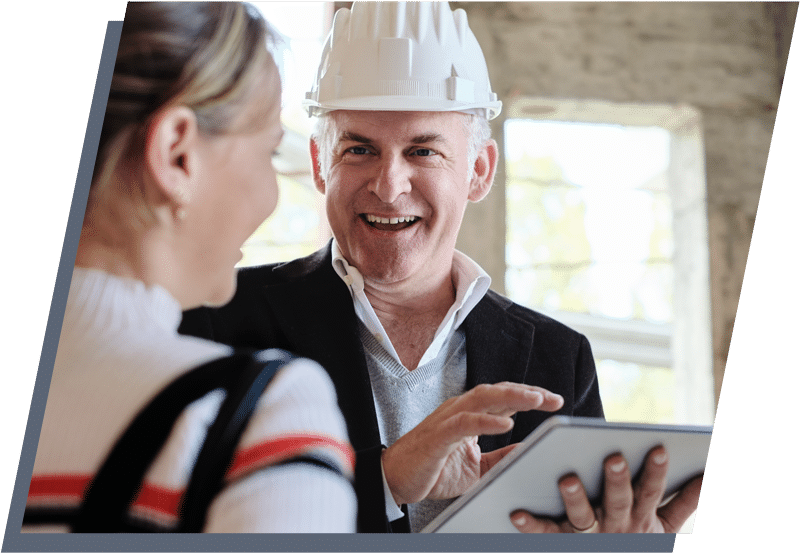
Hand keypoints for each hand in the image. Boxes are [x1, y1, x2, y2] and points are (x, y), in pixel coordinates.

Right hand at [381, 382, 563, 505]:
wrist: (396, 480)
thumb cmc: (432, 469)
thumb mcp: (476, 466)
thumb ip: (500, 457)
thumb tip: (527, 449)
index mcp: (469, 414)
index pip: (504, 398)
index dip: (530, 396)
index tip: (555, 401)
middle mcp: (459, 410)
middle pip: (497, 391)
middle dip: (527, 392)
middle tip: (553, 398)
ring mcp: (447, 420)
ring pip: (483, 398)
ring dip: (511, 397)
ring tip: (536, 399)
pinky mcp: (438, 436)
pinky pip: (464, 423)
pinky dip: (486, 420)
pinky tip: (506, 423)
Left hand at [510, 446, 703, 532]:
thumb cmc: (640, 540)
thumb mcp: (666, 526)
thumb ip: (686, 501)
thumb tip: (709, 472)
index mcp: (642, 518)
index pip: (652, 492)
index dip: (657, 473)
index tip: (659, 448)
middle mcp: (617, 526)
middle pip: (618, 501)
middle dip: (619, 480)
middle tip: (615, 457)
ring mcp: (589, 535)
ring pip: (583, 517)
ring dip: (576, 498)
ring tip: (566, 479)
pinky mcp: (563, 541)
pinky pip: (546, 534)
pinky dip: (531, 525)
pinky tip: (516, 513)